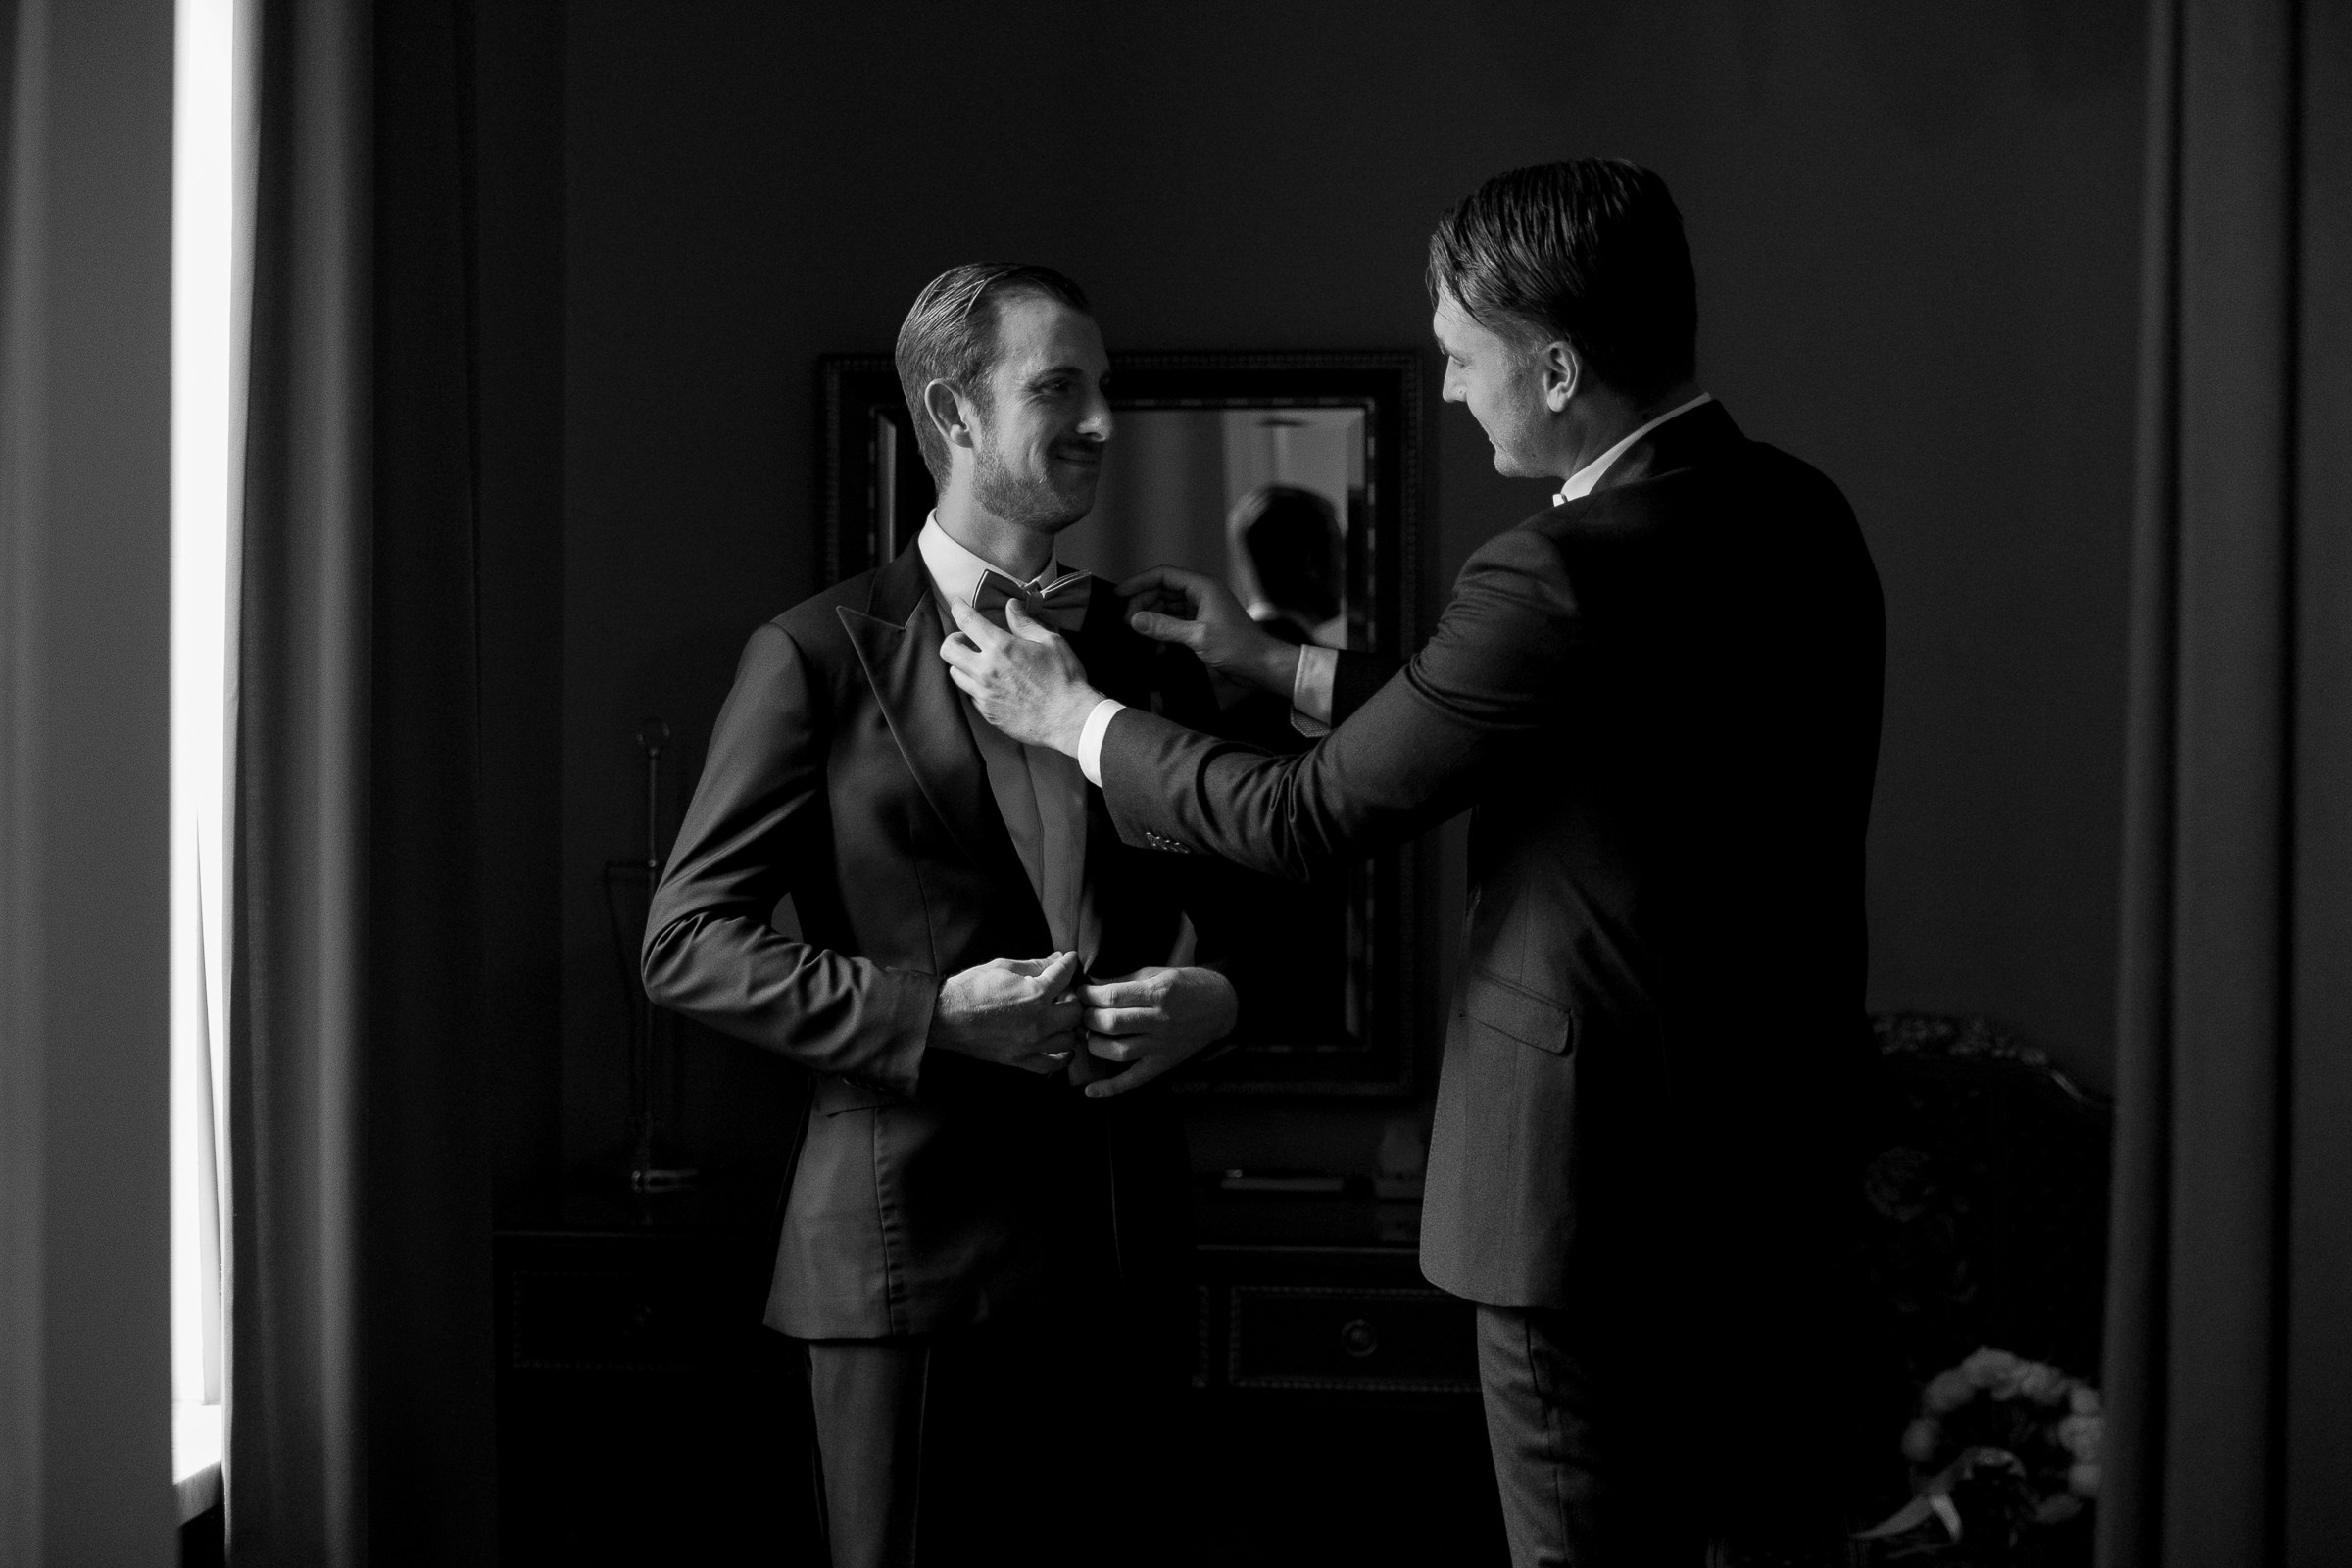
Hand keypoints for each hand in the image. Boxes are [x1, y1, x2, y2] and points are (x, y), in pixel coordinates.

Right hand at [929, 951, 1082, 1074]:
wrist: (946, 1016)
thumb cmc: (972, 988)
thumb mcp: (1005, 967)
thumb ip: (1036, 965)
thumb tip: (1057, 959)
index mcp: (1035, 995)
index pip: (1066, 976)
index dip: (1070, 963)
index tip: (1069, 960)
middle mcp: (1038, 1022)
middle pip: (1076, 1012)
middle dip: (1074, 998)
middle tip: (1064, 991)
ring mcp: (1030, 1045)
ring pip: (1069, 1039)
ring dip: (1069, 1026)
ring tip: (1060, 1016)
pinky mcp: (1020, 1060)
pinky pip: (1052, 1065)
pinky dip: (1062, 1057)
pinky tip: (1061, 1046)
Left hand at [940, 598, 1103, 753]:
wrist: (1068, 719)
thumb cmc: (1064, 678)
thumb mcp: (1050, 642)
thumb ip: (1025, 623)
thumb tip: (1011, 606)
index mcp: (1001, 647)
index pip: (967, 621)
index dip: (958, 608)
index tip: (956, 605)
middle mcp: (985, 670)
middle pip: (948, 649)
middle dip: (953, 640)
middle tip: (968, 640)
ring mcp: (984, 694)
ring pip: (954, 674)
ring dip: (962, 664)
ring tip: (979, 662)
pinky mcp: (987, 713)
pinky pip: (970, 695)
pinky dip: (975, 686)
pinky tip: (992, 684)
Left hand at [1076, 965, 1237, 1099]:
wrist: (1222, 1005)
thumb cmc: (1188, 985)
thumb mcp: (1158, 972)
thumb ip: (1125, 980)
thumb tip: (1092, 987)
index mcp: (1157, 993)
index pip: (1112, 997)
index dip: (1088, 995)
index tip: (1081, 993)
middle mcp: (1159, 1020)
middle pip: (1110, 1023)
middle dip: (1088, 1018)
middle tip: (1083, 1014)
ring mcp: (1162, 1045)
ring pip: (1117, 1051)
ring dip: (1095, 1044)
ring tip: (1091, 1035)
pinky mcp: (1164, 1063)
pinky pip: (1134, 1079)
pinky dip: (1111, 1087)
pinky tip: (1091, 1090)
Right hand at [1118, 566, 1300, 697]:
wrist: (1261, 666)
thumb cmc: (1239, 647)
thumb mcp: (1197, 637)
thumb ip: (1164, 627)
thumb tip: (1136, 620)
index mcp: (1203, 586)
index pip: (1163, 575)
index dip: (1139, 582)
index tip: (1119, 594)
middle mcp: (1201, 594)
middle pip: (1162, 591)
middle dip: (1142, 604)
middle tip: (1126, 622)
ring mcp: (1201, 610)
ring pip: (1166, 608)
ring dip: (1151, 619)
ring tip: (1136, 634)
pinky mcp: (1200, 626)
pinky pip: (1174, 623)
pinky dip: (1162, 631)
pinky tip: (1154, 646)